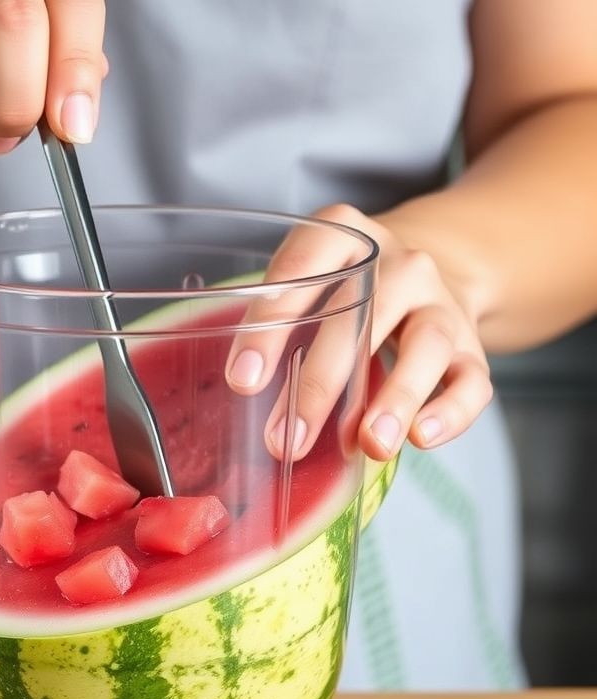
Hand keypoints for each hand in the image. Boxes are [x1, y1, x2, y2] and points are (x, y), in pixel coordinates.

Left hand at [225, 203, 493, 461]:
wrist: (441, 264)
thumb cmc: (350, 287)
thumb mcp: (313, 279)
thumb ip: (280, 320)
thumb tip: (242, 387)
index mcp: (347, 237)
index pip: (305, 266)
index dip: (271, 323)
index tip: (243, 380)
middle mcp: (401, 264)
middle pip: (365, 316)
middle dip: (322, 384)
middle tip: (288, 439)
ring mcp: (441, 303)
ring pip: (428, 346)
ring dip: (397, 398)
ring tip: (368, 444)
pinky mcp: (472, 345)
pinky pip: (471, 379)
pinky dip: (450, 412)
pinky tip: (420, 439)